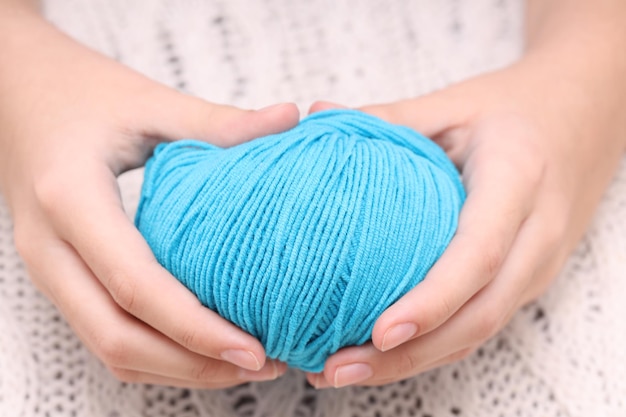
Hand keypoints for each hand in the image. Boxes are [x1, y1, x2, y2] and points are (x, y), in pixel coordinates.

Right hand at [0, 12, 298, 387]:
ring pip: (109, 349)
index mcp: (70, 199)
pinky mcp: (62, 276)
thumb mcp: (147, 102)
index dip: (196, 328)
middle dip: (194, 364)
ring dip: (177, 368)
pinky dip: (156, 354)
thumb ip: (216, 122)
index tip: (255, 348)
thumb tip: (290, 119)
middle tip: (265, 363)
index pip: (134, 285)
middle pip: (118, 339)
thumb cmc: (77, 92)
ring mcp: (50, 270)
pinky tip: (203, 345)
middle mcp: (50, 248)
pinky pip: (105, 335)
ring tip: (244, 363)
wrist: (15, 94)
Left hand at [307, 53, 625, 387]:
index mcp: (519, 180)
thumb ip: (390, 119)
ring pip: (480, 331)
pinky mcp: (527, 277)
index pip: (479, 254)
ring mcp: (538, 263)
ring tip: (345, 371)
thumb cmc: (515, 109)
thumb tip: (316, 117)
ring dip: (415, 362)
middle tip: (337, 368)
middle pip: (479, 316)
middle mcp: (537, 233)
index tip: (380, 332)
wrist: (585, 116)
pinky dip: (433, 346)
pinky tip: (384, 352)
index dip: (432, 300)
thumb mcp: (454, 104)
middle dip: (409, 356)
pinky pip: (480, 321)